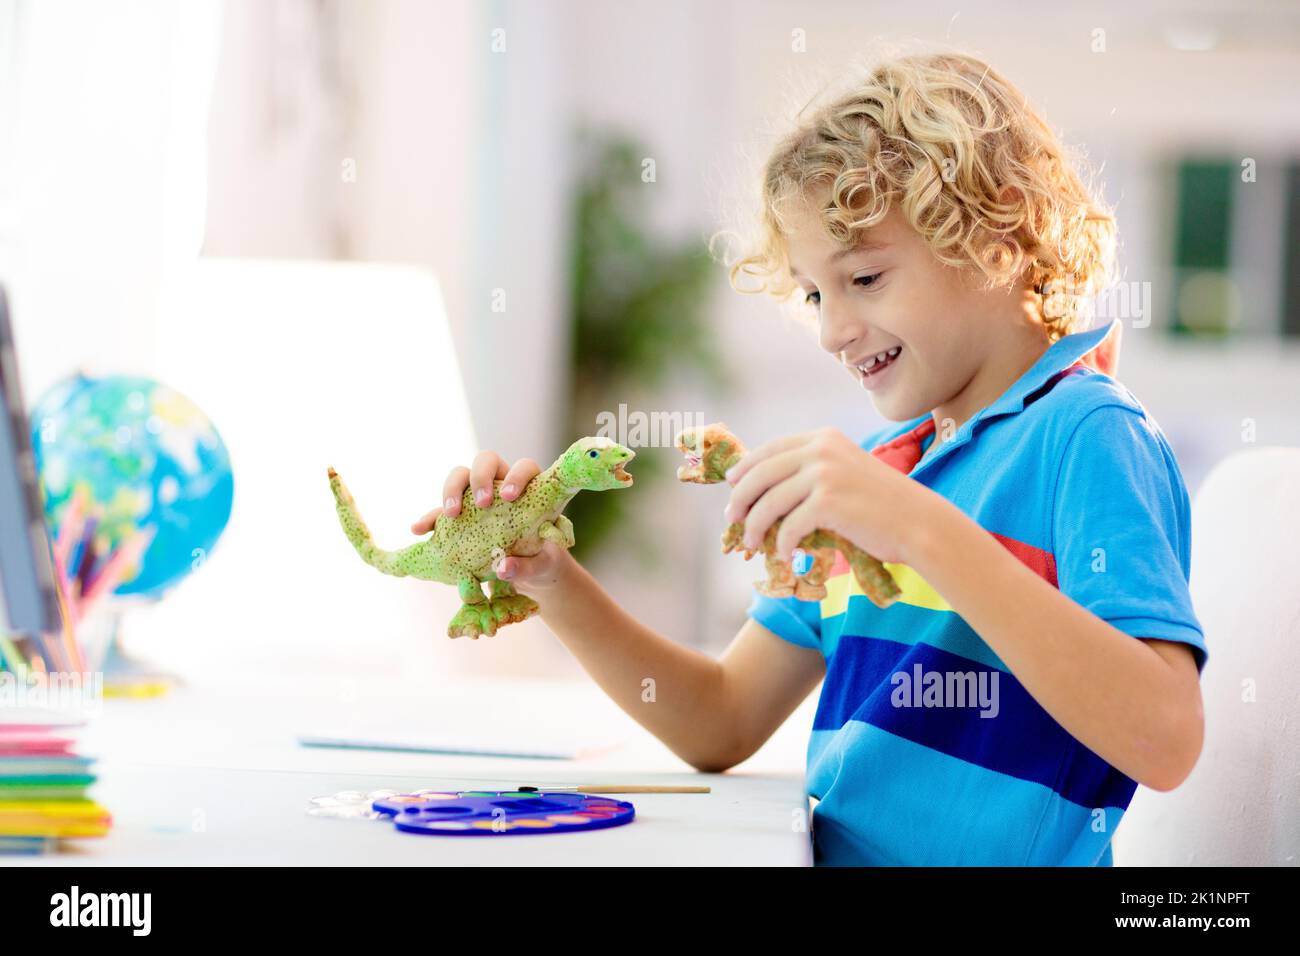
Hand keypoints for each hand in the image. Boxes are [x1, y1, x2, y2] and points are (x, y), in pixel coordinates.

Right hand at [410, 451, 574, 594]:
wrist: (526, 571)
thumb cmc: (540, 559)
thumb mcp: (541, 565)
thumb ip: (528, 566)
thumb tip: (504, 568)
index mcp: (530, 489)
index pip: (525, 467)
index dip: (518, 475)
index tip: (510, 496)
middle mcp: (502, 484)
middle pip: (486, 461)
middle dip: (481, 477)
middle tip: (482, 503)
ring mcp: (478, 496)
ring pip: (460, 476)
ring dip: (452, 490)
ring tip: (451, 515)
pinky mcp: (460, 514)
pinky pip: (440, 510)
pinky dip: (429, 518)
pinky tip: (419, 530)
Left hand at [721, 426, 937, 565]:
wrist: (918, 522)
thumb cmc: (881, 504)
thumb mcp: (845, 473)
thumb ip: (810, 472)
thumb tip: (764, 489)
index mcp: (823, 438)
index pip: (771, 449)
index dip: (746, 467)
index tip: (732, 485)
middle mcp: (821, 450)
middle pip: (761, 473)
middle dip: (741, 498)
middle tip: (731, 518)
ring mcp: (824, 474)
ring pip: (769, 502)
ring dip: (755, 526)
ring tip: (751, 544)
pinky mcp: (828, 503)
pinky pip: (789, 526)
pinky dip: (782, 543)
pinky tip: (783, 554)